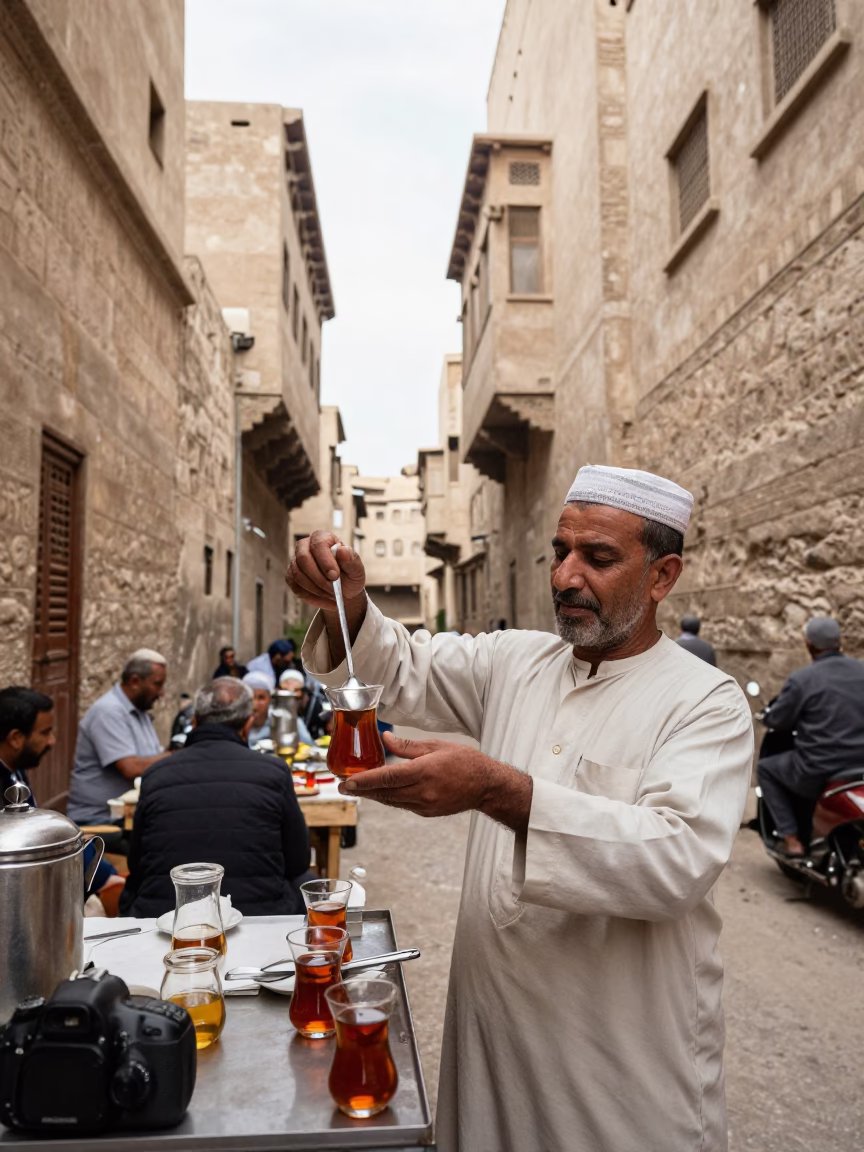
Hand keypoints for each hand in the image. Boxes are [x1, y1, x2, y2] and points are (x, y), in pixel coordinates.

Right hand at [285, 530, 365, 611]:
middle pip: (303, 559)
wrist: (343, 589)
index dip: (325, 561)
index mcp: (323, 538)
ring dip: (316, 590)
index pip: (318, 544)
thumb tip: (343, 550)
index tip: (335, 576)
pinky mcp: (291, 576)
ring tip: (332, 597)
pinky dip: (311, 598)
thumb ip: (352, 560)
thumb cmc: (349, 575)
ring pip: (298, 575)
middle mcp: (305, 546)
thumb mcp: (356, 569)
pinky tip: (325, 601)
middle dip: (319, 578)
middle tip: (333, 590)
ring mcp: (295, 561)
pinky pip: (296, 587)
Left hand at [338, 733, 532, 831]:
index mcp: (424, 772)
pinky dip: (389, 798)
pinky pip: (402, 805)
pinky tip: (381, 792)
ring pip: (391, 801)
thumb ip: (408, 745)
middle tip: (342, 786)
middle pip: (384, 792)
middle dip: (361, 790)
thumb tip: (386, 739)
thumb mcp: (437, 746)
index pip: (387, 777)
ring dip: (373, 795)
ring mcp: (424, 805)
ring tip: (356, 789)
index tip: (347, 782)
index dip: (364, 781)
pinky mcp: (427, 812)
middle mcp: (422, 792)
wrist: (486, 786)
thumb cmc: (465, 762)